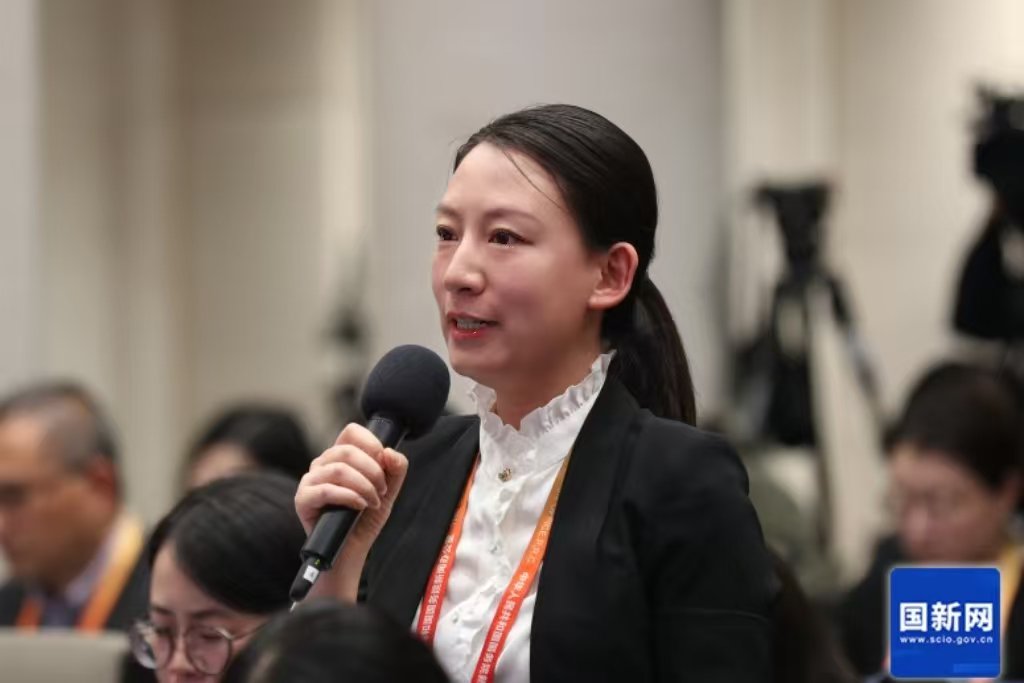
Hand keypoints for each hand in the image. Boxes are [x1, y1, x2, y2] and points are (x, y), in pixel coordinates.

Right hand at [295, 423, 408, 553]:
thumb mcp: (387, 491)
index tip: (384, 464)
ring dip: (364, 486)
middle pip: (347, 450)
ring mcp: (310, 481)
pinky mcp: (303, 499)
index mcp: (340, 456)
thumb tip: (390, 452)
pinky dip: (349, 497)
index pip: (351, 432)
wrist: (351, 551)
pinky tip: (359, 506)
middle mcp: (322, 464)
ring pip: (338, 469)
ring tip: (372, 502)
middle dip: (373, 471)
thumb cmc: (365, 519)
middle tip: (382, 490)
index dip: (371, 444)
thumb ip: (396, 469)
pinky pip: (326, 490)